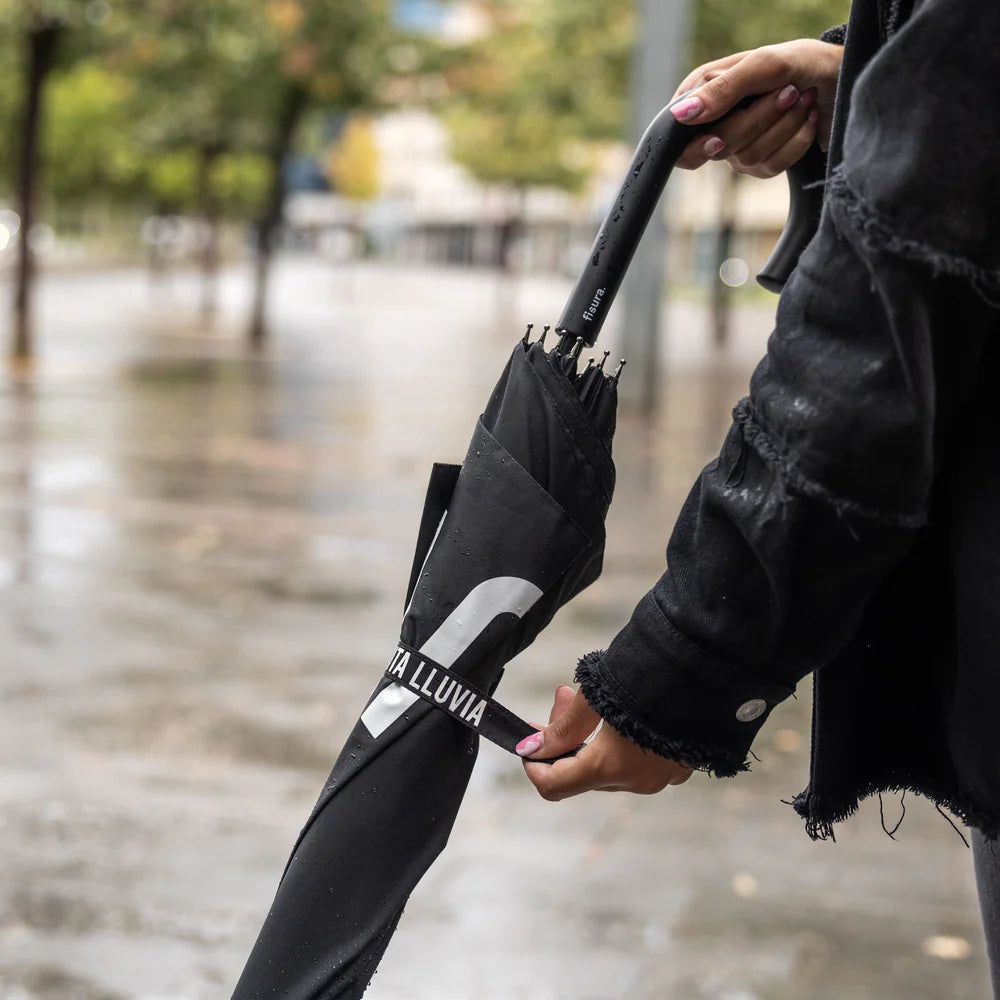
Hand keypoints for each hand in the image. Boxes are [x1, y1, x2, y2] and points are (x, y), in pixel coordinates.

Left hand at [518, 685, 692, 800]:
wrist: (715, 666)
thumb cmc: (653, 675)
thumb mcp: (597, 695)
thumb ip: (564, 726)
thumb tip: (532, 749)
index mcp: (611, 767)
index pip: (553, 786)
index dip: (534, 765)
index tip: (530, 739)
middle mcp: (636, 781)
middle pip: (581, 772)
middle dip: (564, 739)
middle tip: (562, 697)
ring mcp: (662, 776)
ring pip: (609, 767)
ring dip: (591, 738)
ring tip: (589, 695)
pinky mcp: (680, 764)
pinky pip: (638, 761)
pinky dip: (621, 742)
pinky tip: (622, 711)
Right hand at [670, 39, 843, 176]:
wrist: (844, 78)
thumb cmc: (804, 61)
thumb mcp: (764, 65)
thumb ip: (722, 89)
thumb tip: (681, 116)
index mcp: (704, 91)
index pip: (677, 133)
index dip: (696, 142)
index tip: (718, 137)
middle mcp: (716, 120)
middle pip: (716, 148)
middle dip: (759, 121)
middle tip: (788, 93)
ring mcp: (738, 145)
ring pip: (746, 158)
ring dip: (784, 128)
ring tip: (803, 100)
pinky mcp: (763, 162)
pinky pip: (771, 167)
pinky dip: (795, 143)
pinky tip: (807, 119)